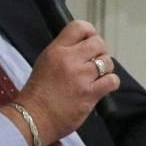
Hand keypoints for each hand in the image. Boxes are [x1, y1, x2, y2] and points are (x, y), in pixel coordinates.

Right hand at [13, 20, 119, 143]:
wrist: (33, 118)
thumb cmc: (37, 93)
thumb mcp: (45, 63)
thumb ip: (64, 52)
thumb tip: (85, 47)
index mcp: (56, 50)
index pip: (79, 27)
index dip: (89, 32)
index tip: (89, 41)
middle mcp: (69, 60)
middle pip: (98, 43)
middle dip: (99, 51)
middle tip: (94, 62)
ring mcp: (81, 77)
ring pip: (107, 61)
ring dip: (105, 68)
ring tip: (96, 77)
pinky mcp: (90, 94)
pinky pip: (112, 80)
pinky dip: (110, 83)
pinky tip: (101, 87)